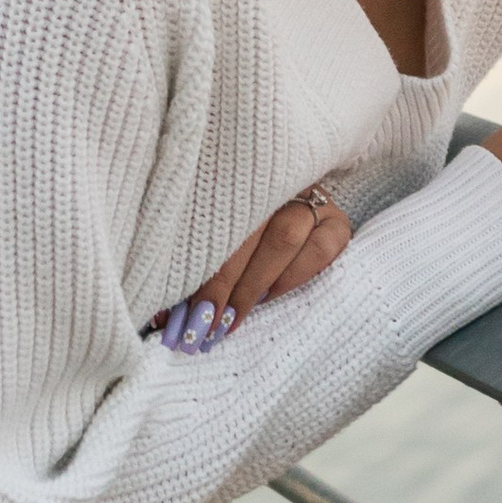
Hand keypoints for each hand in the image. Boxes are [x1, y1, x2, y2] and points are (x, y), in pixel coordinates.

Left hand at [153, 185, 351, 354]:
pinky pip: (320, 249)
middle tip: (201, 324)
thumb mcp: (215, 239)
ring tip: (230, 320)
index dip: (194, 265)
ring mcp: (312, 198)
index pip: (213, 220)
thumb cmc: (240, 230)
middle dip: (220, 284)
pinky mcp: (338, 223)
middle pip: (247, 229)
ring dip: (253, 284)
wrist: (298, 202)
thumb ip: (194, 265)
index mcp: (237, 178)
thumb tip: (162, 316)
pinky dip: (292, 276)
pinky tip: (269, 298)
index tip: (174, 310)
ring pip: (284, 236)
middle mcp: (276, 181)